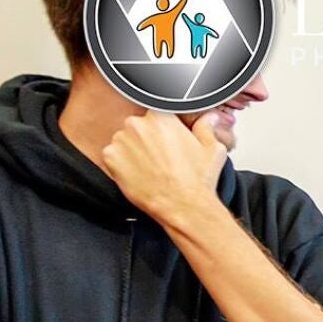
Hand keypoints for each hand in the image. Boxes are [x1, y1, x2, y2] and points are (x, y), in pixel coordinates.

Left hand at [100, 112, 225, 219]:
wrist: (183, 206)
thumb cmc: (197, 180)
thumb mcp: (212, 149)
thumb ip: (206, 128)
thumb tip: (210, 118)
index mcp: (161, 117)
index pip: (156, 115)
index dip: (163, 130)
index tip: (168, 141)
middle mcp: (137, 124)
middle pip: (138, 127)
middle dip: (147, 139)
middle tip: (161, 157)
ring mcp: (121, 140)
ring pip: (124, 141)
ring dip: (134, 151)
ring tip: (151, 168)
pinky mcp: (110, 157)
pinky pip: (113, 156)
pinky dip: (122, 164)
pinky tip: (140, 174)